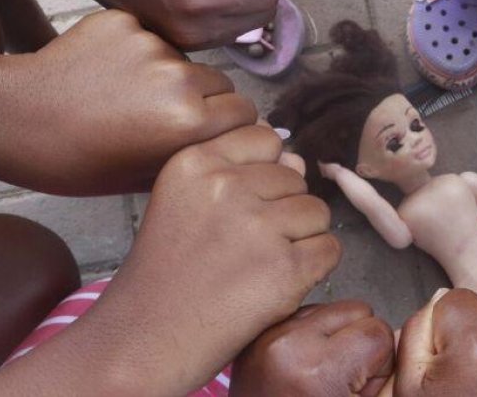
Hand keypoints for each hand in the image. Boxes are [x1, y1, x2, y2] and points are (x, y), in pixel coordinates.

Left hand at [0, 10, 258, 194]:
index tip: (202, 134)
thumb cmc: (78, 161)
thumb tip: (250, 141)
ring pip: (184, 60)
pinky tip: (107, 73)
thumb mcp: (145, 177)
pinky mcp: (125, 21)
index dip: (225, 125)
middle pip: (221, 83)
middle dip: (204, 99)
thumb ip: (201, 156)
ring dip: (169, 75)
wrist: (14, 119)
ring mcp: (150, 45)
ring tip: (127, 96)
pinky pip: (150, 37)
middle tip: (162, 117)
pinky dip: (136, 53)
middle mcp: (179, 79)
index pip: (244, 112)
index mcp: (189, 123)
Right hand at [53, 126, 339, 393]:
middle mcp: (227, 186)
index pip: (264, 139)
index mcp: (196, 163)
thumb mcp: (187, 204)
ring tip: (260, 265)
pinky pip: (330, 248)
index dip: (265, 173)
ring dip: (301, 239)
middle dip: (282, 210)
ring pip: (317, 212)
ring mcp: (258, 226)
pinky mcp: (285, 267)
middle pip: (295, 178)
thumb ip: (243, 173)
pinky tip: (278, 283)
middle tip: (246, 247)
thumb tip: (299, 159)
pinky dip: (314, 269)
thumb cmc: (168, 272)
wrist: (146, 337)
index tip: (244, 204)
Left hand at [231, 301, 394, 395]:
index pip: (378, 331)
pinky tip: (305, 366)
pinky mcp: (256, 336)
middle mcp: (287, 344)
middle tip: (341, 381)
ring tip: (321, 374)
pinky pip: (304, 315)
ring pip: (331, 307)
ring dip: (336, 335)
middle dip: (360, 342)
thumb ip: (389, 376)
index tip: (360, 387)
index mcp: (317, 370)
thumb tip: (401, 336)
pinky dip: (312, 336)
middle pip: (357, 310)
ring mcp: (267, 336)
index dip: (380, 362)